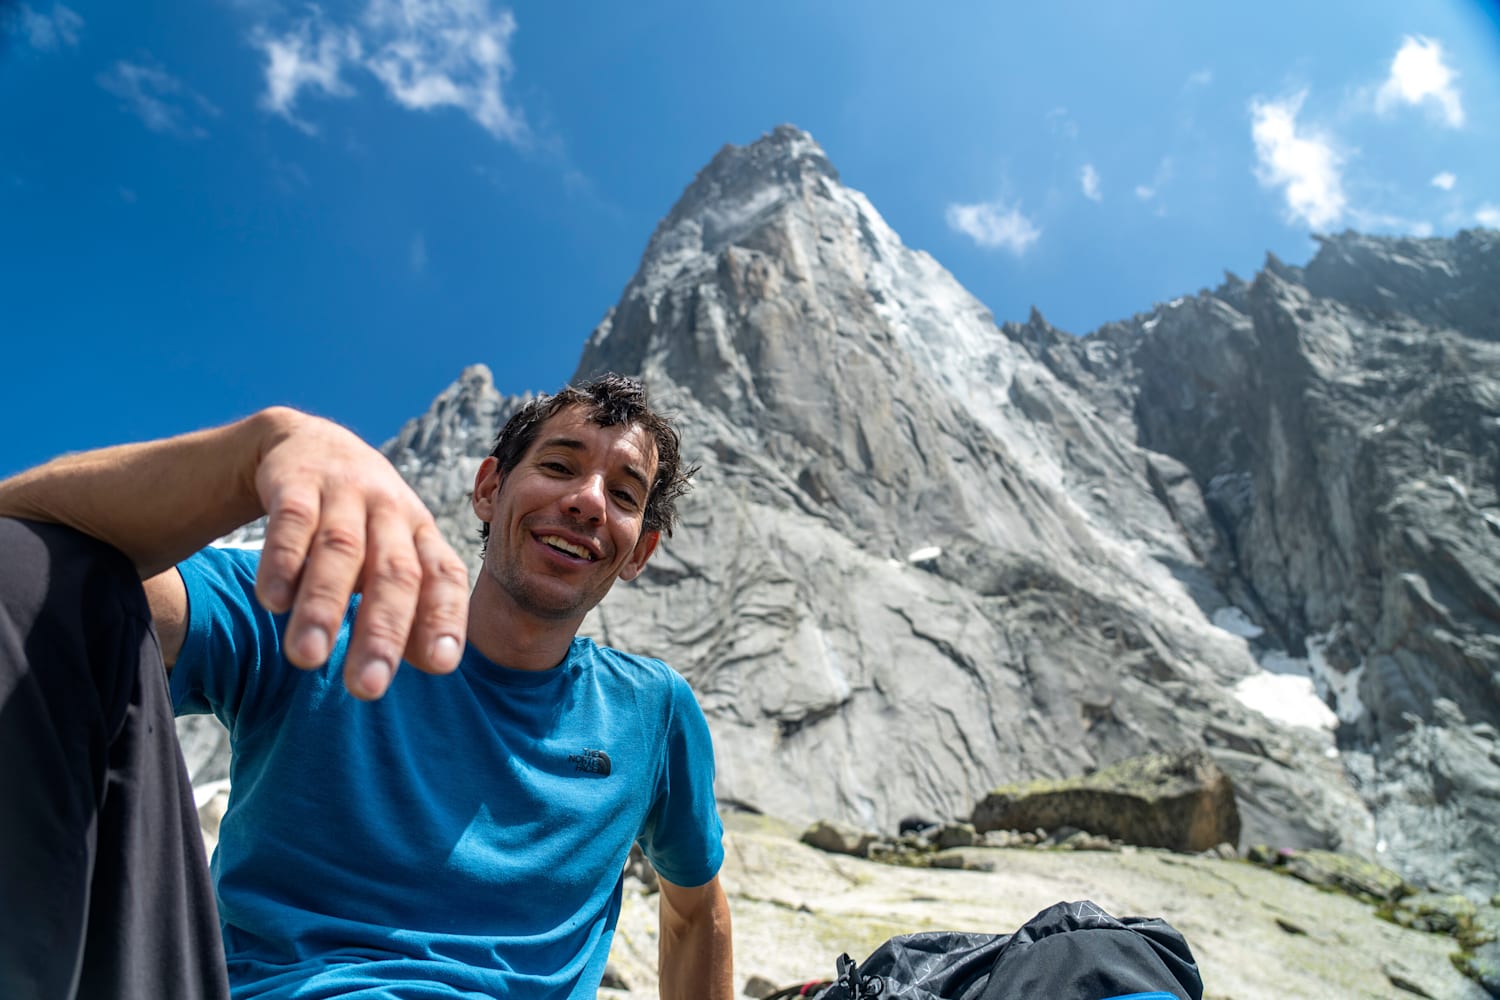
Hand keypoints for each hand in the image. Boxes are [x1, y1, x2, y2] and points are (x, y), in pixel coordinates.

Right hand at [250, 408, 468, 698]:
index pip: (444, 577)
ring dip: (324, 605)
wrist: (308, 442)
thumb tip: (433, 662)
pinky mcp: (296, 481)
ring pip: (340, 550)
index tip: (442, 665)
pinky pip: (292, 521)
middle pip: (395, 573)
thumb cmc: (361, 521)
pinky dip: (282, 561)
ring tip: (307, 658)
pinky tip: (272, 602)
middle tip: (366, 688)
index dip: (445, 618)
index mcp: (422, 533)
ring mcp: (346, 492)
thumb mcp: (392, 554)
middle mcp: (392, 511)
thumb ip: (412, 606)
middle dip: (381, 632)